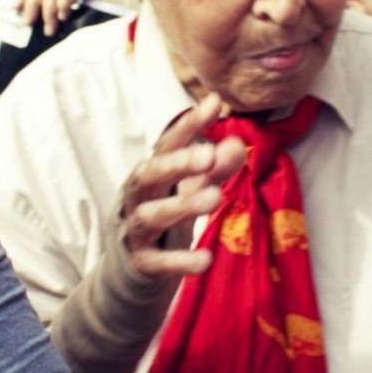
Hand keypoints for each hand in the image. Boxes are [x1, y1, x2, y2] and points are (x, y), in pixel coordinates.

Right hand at [121, 92, 246, 278]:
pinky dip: (180, 260)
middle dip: (177, 164)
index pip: (167, 144)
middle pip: (149, 175)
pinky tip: (206, 259)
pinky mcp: (140, 263)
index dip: (188, 125)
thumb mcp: (191, 189)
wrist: (134, 268)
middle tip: (208, 155)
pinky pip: (156, 261)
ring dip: (182, 205)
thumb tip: (237, 144)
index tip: (213, 104)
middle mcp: (137, 197)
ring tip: (215, 197)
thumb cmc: (166, 216)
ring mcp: (135, 230)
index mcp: (151, 173)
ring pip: (151, 216)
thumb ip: (214, 169)